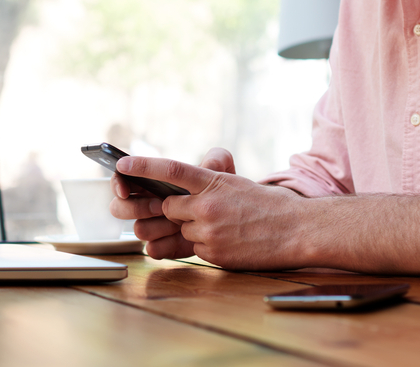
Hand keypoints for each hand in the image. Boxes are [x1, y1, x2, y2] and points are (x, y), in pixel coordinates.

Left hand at [111, 149, 305, 269]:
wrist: (298, 230)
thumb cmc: (269, 206)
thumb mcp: (237, 184)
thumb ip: (209, 184)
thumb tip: (183, 190)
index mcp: (214, 182)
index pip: (171, 170)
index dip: (143, 167)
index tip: (121, 165)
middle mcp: (207, 206)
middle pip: (169, 207)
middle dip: (176, 210)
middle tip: (198, 211)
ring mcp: (209, 231)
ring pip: (181, 231)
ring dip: (193, 230)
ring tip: (224, 227)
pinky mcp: (213, 254)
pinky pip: (195, 250)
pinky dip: (206, 247)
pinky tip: (230, 241)